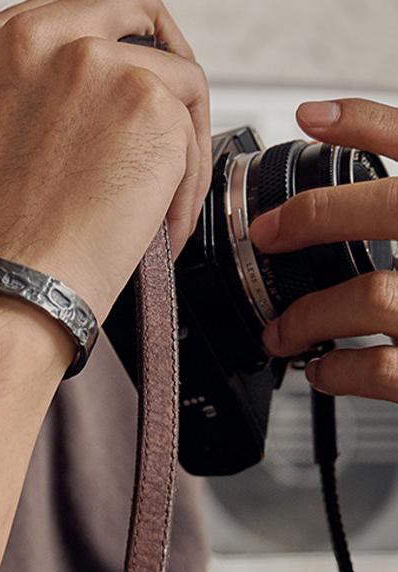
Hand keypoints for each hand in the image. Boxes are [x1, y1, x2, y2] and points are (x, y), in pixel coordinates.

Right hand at [0, 0, 209, 326]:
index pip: (77, 19)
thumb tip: (95, 108)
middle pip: (134, 22)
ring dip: (178, 143)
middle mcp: (34, 38)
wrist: (0, 292)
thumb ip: (34, 101)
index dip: (114, 54)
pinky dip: (186, 185)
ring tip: (160, 203)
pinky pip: (193, 133)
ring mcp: (91, 61)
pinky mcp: (144, 100)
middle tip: (171, 124)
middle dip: (160, 73)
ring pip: (176, 79)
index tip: (130, 88)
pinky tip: (160, 225)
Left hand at [251, 98, 397, 401]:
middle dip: (318, 216)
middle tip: (268, 232)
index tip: (309, 119)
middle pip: (395, 208)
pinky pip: (381, 369)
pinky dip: (337, 370)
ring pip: (375, 298)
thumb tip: (324, 125)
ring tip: (282, 331)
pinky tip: (323, 367)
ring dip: (309, 316)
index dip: (364, 122)